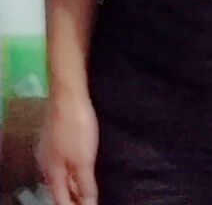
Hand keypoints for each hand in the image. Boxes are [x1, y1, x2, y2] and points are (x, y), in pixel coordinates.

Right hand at [35, 90, 98, 204]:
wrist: (68, 93)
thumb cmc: (77, 127)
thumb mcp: (84, 160)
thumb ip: (85, 185)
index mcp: (51, 173)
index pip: (61, 201)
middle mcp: (46, 163)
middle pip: (59, 188)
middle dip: (73, 197)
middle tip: (91, 200)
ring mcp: (49, 148)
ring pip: (61, 173)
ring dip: (74, 182)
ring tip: (89, 187)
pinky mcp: (56, 135)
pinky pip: (64, 160)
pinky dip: (73, 167)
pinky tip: (82, 163)